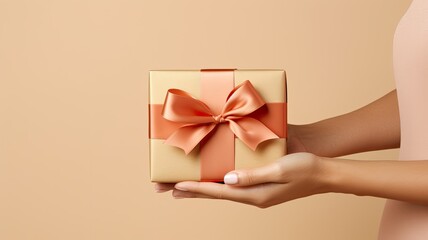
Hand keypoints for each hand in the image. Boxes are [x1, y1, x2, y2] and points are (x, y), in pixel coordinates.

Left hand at [155, 152, 330, 207]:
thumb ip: (253, 175)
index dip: (195, 188)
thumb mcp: (279, 169)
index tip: (174, 186)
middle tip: (165, 189)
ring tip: (180, 186)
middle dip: (190, 190)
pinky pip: (233, 182)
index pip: (218, 192)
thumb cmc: (306, 168)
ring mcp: (256, 190)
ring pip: (222, 188)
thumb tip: (226, 179)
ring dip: (201, 186)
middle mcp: (252, 195)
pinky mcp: (260, 181)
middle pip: (215, 193)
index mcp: (255, 195)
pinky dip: (217, 180)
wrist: (326, 172)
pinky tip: (212, 176)